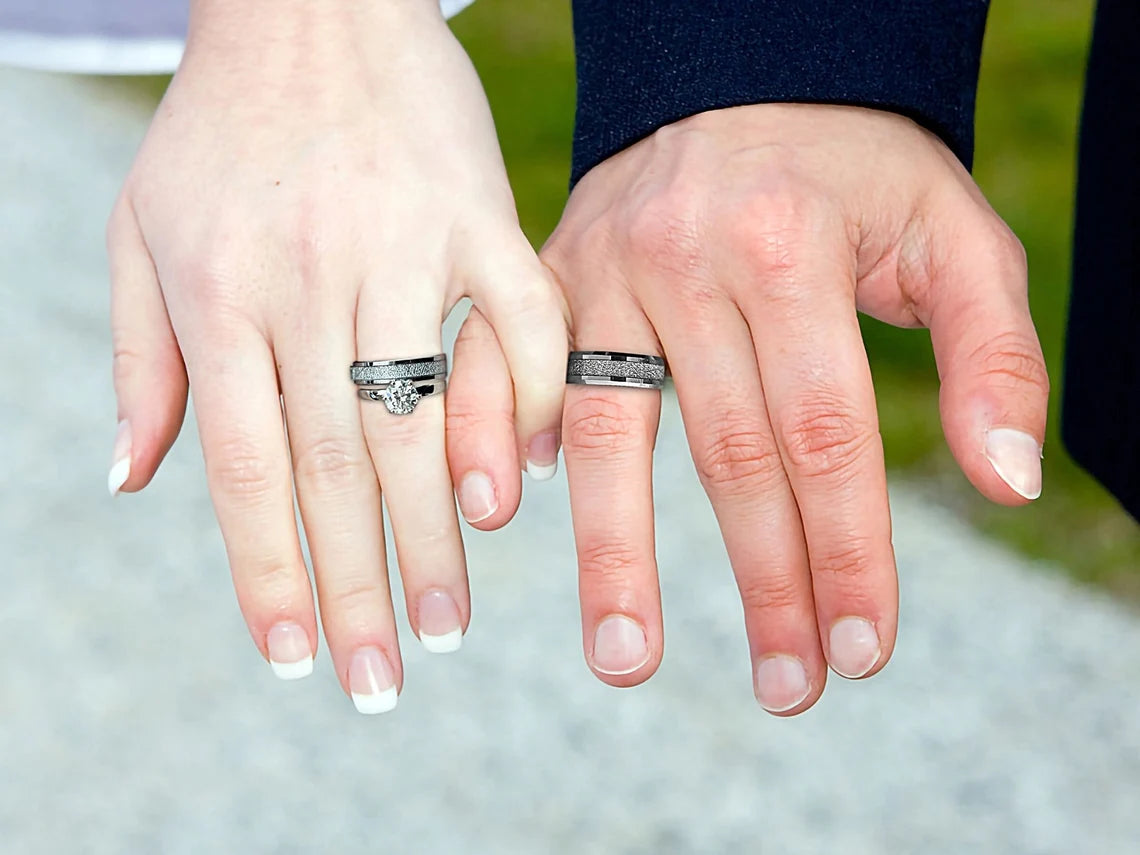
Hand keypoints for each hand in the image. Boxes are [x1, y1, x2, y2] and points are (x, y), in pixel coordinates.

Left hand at [106, 0, 566, 710]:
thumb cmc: (219, 123)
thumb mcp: (142, 228)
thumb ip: (139, 357)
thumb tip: (132, 482)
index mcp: (219, 293)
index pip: (246, 469)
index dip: (267, 574)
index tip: (294, 656)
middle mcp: (307, 281)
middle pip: (332, 466)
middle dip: (355, 586)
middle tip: (379, 679)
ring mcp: (401, 247)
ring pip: (421, 416)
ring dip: (436, 532)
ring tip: (447, 625)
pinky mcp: (481, 215)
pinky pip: (519, 325)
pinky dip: (529, 404)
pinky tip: (525, 488)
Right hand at [536, 104, 1046, 712]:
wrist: (736, 78)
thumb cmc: (851, 168)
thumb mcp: (953, 232)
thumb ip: (991, 353)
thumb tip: (1005, 484)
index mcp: (791, 247)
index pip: (826, 431)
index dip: (849, 548)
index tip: (863, 647)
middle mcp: (685, 259)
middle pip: (729, 453)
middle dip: (765, 581)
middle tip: (787, 686)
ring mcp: (601, 268)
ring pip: (608, 432)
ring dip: (615, 554)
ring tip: (624, 660)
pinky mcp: (546, 273)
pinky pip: (504, 366)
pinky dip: (497, 439)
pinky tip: (506, 518)